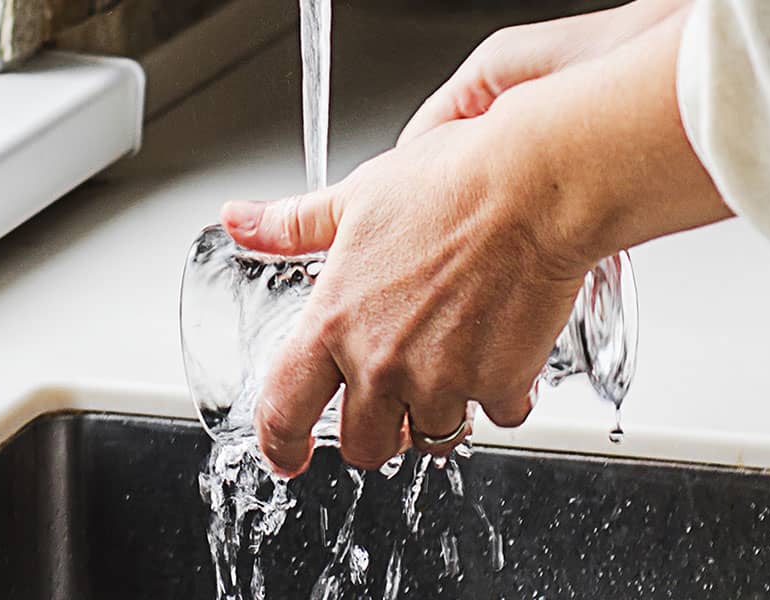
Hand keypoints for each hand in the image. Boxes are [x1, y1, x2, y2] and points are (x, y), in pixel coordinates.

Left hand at [222, 6, 731, 476]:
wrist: (530, 187)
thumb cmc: (448, 185)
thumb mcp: (353, 200)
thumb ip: (291, 226)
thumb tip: (239, 220)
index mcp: (333, 324)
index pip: (284, 411)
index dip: (280, 445)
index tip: (287, 455)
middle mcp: (381, 364)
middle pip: (364, 445)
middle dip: (377, 432)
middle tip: (394, 401)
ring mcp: (441, 381)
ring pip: (431, 438)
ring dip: (440, 413)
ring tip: (453, 363)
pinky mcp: (498, 384)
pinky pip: (496, 414)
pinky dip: (501, 393)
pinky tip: (502, 349)